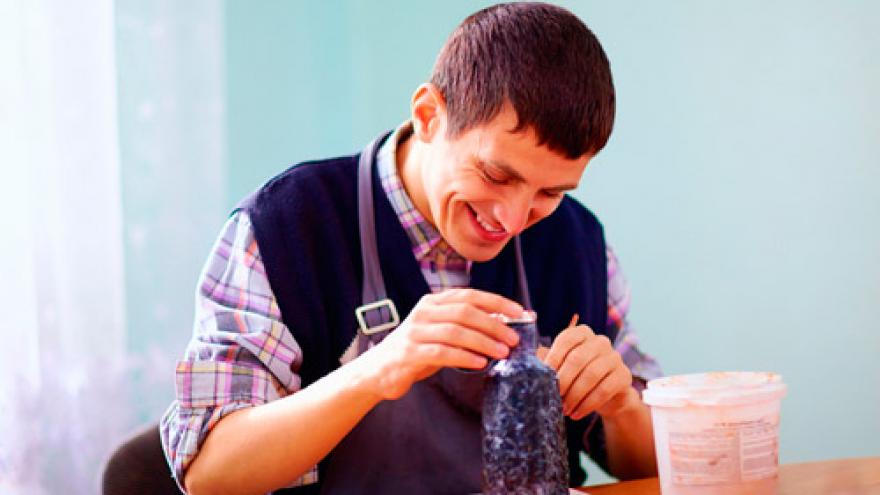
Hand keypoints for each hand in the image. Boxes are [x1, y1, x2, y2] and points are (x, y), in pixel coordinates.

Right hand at [359, 288, 521, 399]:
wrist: (380, 370)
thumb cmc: (418, 350)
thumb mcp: (441, 332)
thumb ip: (466, 327)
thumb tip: (505, 326)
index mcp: (433, 302)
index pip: (470, 295)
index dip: (497, 302)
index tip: (520, 312)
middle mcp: (424, 312)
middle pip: (465, 312)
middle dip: (494, 324)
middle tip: (514, 339)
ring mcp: (415, 332)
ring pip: (455, 331)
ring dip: (483, 341)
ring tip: (503, 352)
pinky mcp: (410, 353)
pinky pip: (442, 352)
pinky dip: (464, 357)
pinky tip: (480, 363)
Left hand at [540, 323, 634, 419]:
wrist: (606, 395)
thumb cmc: (577, 377)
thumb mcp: (561, 366)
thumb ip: (546, 360)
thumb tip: (526, 362)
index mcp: (582, 333)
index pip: (566, 340)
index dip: (553, 358)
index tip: (543, 377)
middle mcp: (600, 341)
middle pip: (578, 359)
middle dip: (563, 381)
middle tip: (554, 397)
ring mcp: (615, 357)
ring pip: (591, 375)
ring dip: (575, 395)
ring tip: (564, 409)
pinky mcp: (624, 375)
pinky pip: (604, 390)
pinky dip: (588, 404)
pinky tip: (577, 414)